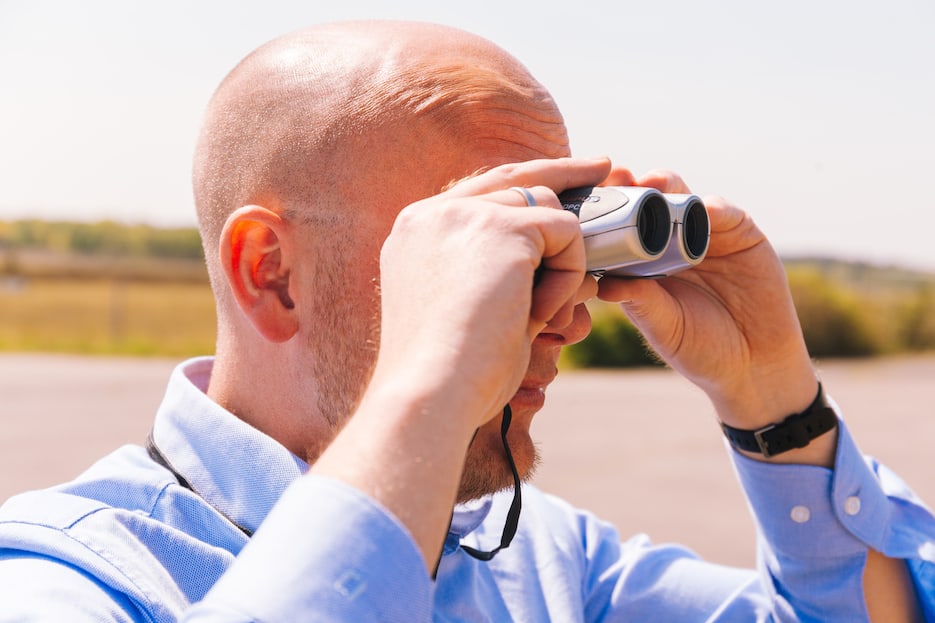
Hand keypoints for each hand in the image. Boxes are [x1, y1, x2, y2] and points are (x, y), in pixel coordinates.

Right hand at [312, 157, 607, 569]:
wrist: (428, 394)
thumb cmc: (448, 375)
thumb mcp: (464, 313)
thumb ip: (494, 275)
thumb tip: (554, 257)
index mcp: (415, 233)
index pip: (480, 191)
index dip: (525, 183)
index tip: (562, 176)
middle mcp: (433, 213)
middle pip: (516, 179)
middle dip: (564, 173)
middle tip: (606, 166)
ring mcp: (464, 214)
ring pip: (546, 209)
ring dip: (561, 263)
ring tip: (542, 317)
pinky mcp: (501, 228)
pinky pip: (566, 233)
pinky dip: (568, 277)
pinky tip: (541, 316)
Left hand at [597, 169, 817, 434]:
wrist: (755, 364)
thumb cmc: (699, 349)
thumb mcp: (665, 327)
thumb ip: (640, 302)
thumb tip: (602, 285)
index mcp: (644, 262)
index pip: (620, 227)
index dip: (606, 211)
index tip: (587, 200)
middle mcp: (672, 242)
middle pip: (649, 202)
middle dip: (632, 186)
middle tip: (617, 178)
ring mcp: (706, 234)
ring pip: (683, 197)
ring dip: (667, 185)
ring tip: (651, 183)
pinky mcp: (742, 234)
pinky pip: (724, 213)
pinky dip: (712, 208)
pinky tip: (701, 208)